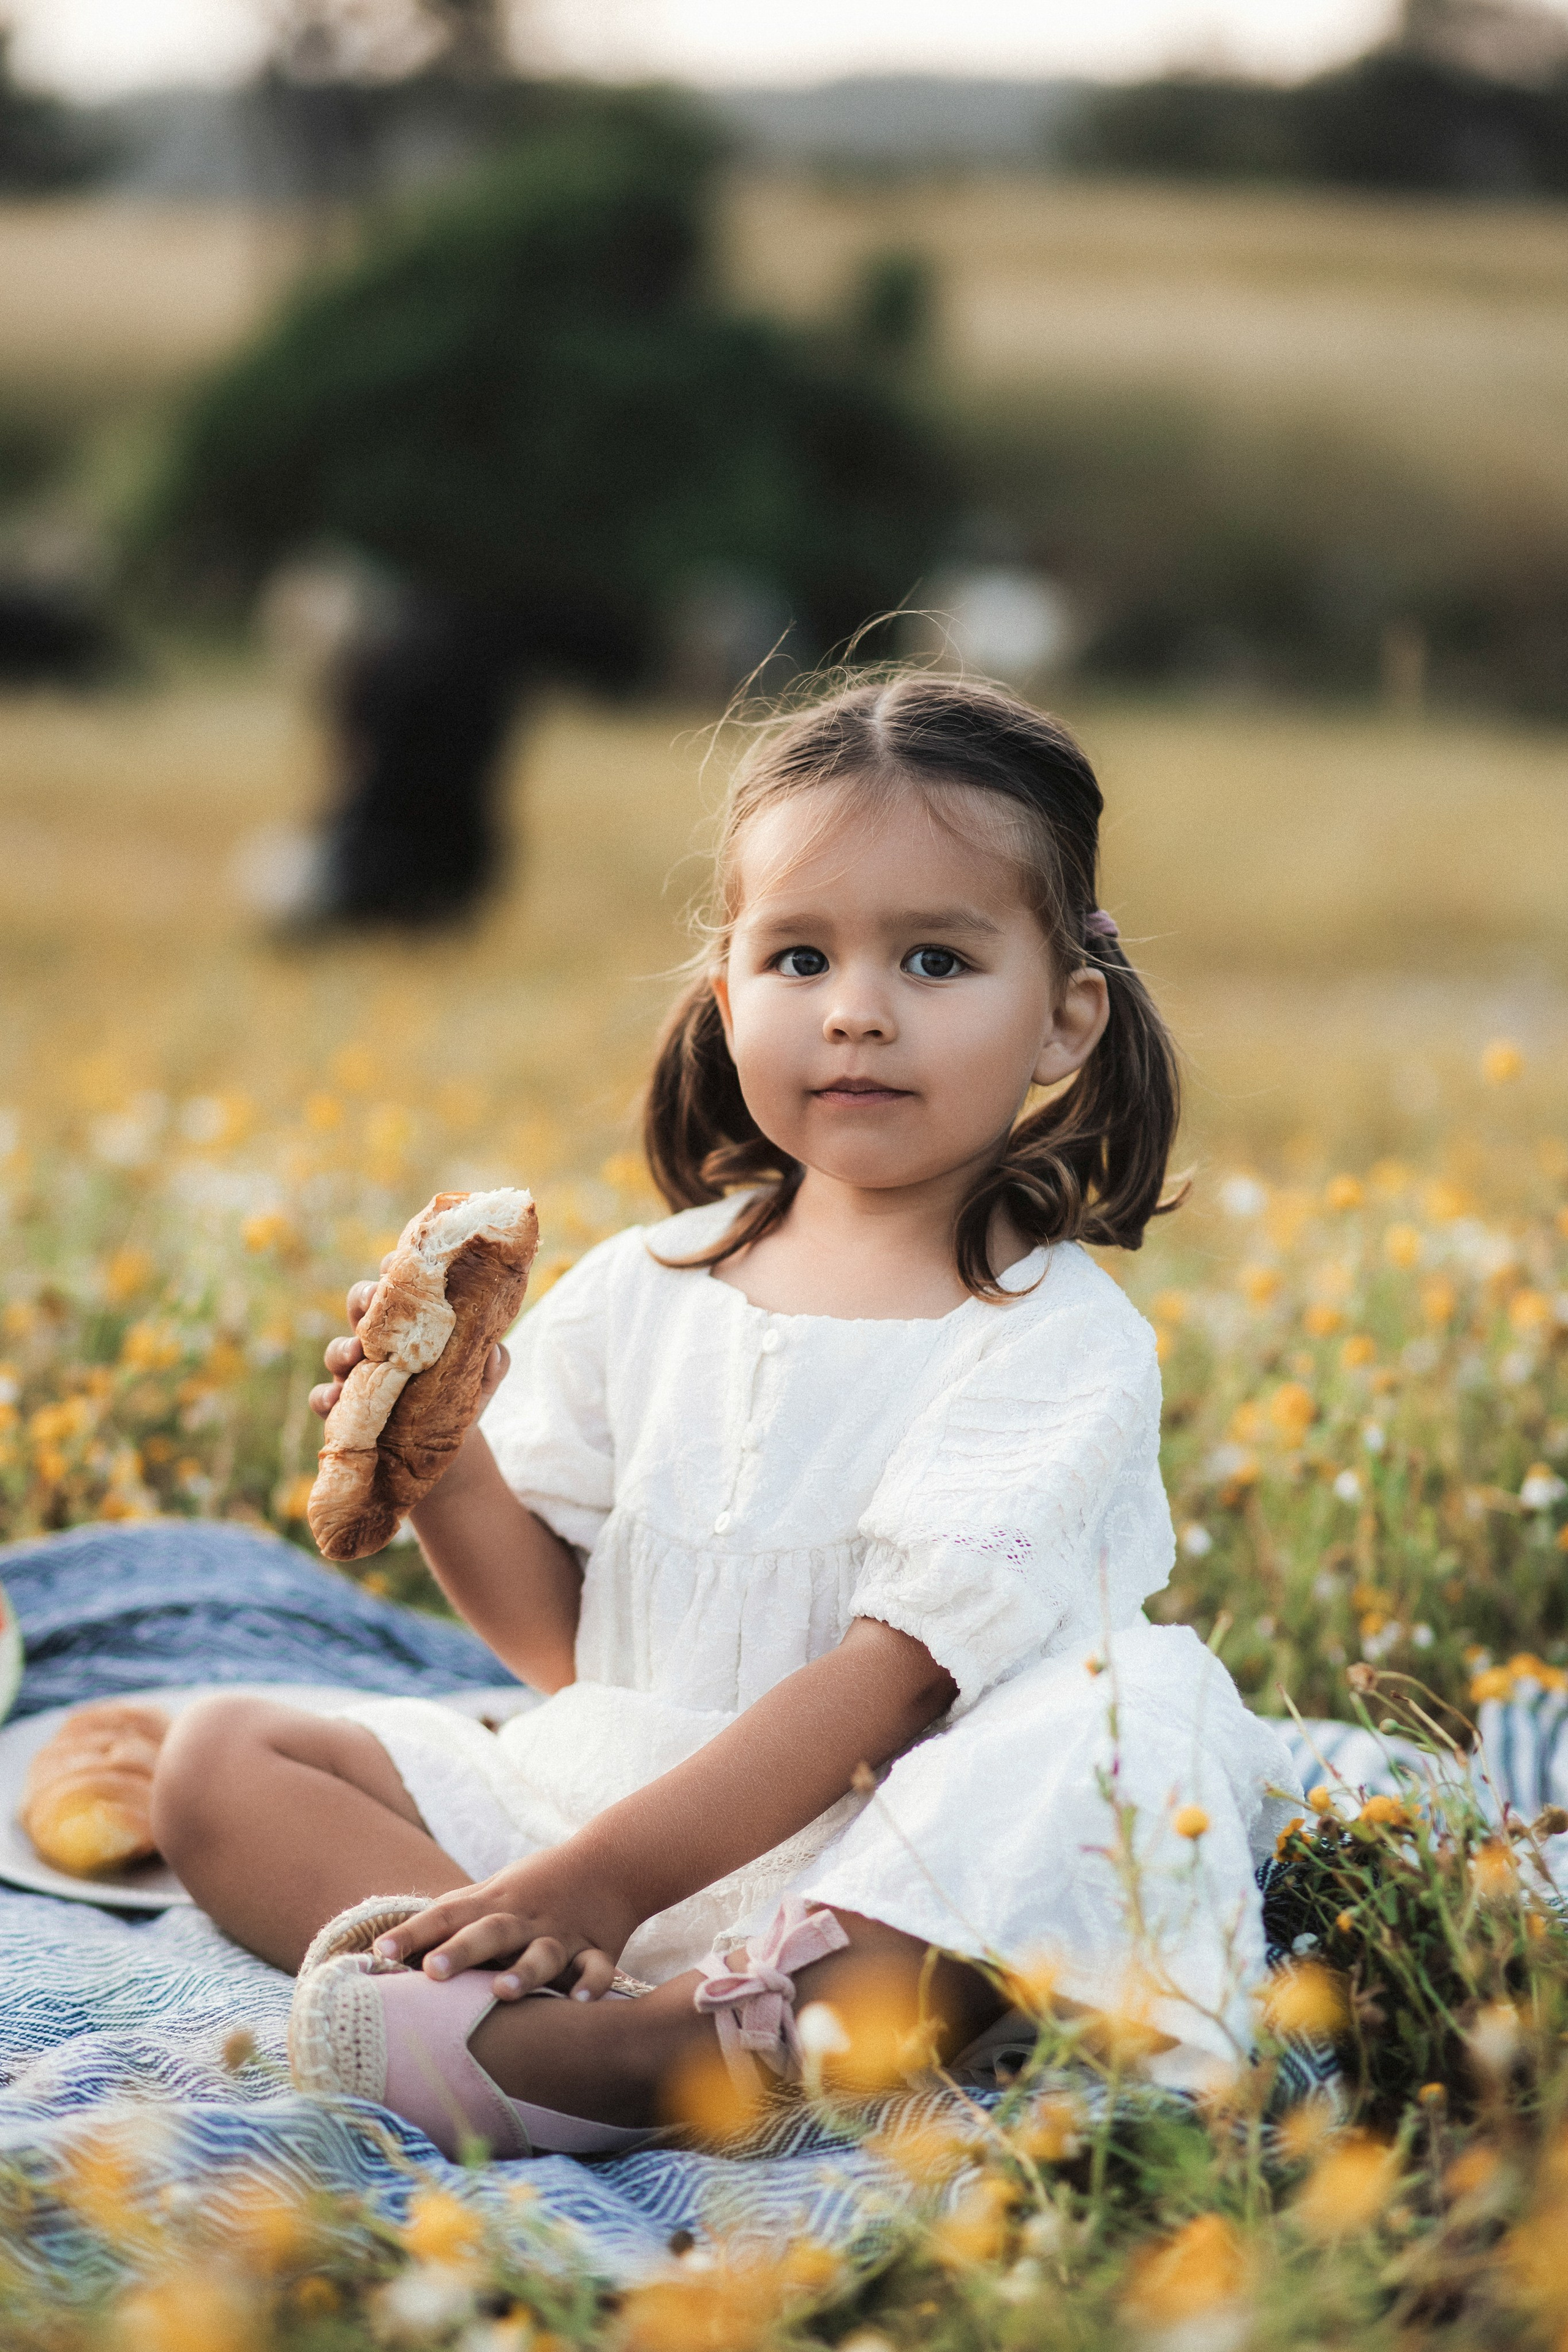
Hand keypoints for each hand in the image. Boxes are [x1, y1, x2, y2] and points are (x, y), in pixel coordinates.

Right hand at [308, 1257, 509, 1421]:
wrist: (439, 1449)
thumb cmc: (457, 1401)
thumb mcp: (481, 1383)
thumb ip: (491, 1364)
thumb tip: (496, 1351)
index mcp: (409, 1324)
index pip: (399, 1287)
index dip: (396, 1268)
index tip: (399, 1261)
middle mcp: (378, 1342)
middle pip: (361, 1306)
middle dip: (364, 1296)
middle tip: (374, 1296)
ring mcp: (355, 1373)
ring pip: (337, 1350)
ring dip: (342, 1347)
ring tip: (355, 1353)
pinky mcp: (342, 1407)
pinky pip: (323, 1397)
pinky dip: (325, 1397)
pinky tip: (334, 1400)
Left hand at [368, 1855, 635, 2001]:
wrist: (610, 1863)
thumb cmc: (533, 1888)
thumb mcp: (491, 1894)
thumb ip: (449, 1919)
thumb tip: (386, 1951)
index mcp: (493, 1905)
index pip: (446, 1915)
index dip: (413, 1934)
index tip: (379, 1954)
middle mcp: (524, 1919)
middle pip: (490, 1931)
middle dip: (461, 1951)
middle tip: (432, 1971)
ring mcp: (561, 1935)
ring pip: (542, 1953)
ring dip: (523, 1970)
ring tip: (502, 1990)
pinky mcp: (597, 1949)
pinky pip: (596, 1968)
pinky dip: (591, 1982)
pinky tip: (580, 2001)